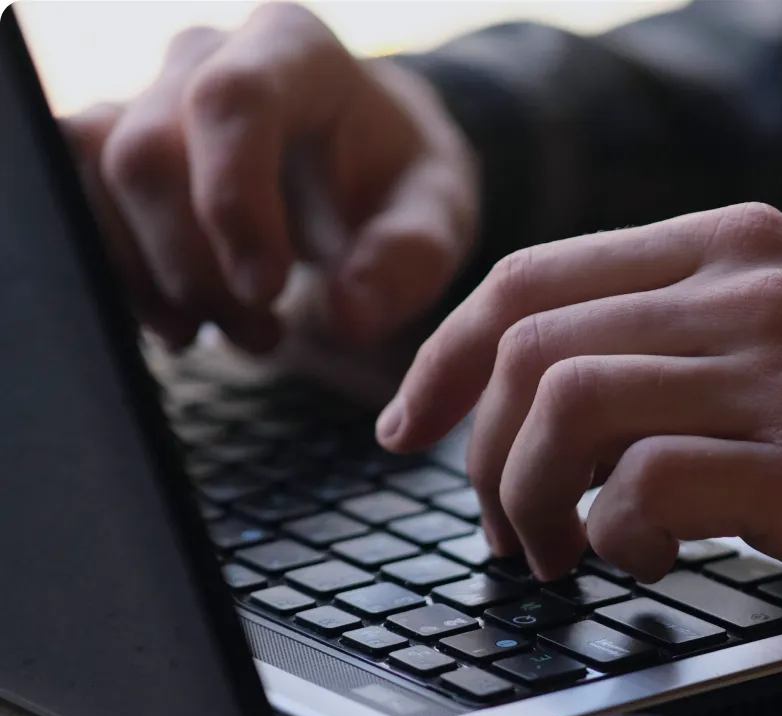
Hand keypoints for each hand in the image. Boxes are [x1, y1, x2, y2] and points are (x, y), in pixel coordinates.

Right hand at [62, 3, 476, 354]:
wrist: (361, 167)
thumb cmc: (399, 183)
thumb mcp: (439, 216)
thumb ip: (410, 259)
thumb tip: (348, 318)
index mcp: (296, 50)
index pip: (232, 100)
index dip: (233, 201)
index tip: (266, 290)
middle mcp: (207, 57)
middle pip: (148, 153)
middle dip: (194, 266)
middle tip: (263, 335)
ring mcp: (151, 97)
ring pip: (98, 179)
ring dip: (152, 279)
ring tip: (231, 334)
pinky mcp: (116, 146)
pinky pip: (78, 202)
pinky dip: (122, 277)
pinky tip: (183, 321)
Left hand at [378, 202, 781, 605]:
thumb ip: (697, 330)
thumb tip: (569, 401)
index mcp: (736, 245)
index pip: (531, 277)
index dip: (444, 356)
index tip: (413, 425)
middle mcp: (746, 290)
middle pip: (529, 344)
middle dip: (479, 452)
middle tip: (504, 526)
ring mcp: (778, 371)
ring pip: (566, 405)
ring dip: (531, 497)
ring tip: (566, 553)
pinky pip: (643, 485)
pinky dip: (616, 533)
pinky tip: (651, 557)